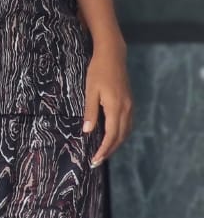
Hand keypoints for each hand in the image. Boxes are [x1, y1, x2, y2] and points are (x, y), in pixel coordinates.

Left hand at [84, 42, 132, 166]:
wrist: (113, 56)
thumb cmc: (98, 71)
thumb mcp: (90, 91)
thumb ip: (90, 111)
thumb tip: (87, 131)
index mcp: (115, 108)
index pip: (111, 135)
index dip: (104, 149)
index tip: (95, 160)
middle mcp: (126, 110)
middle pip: (120, 137)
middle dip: (109, 150)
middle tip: (97, 161)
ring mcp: (130, 106)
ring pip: (126, 132)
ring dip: (116, 144)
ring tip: (104, 152)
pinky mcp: (130, 103)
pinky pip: (127, 124)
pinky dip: (120, 134)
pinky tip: (112, 136)